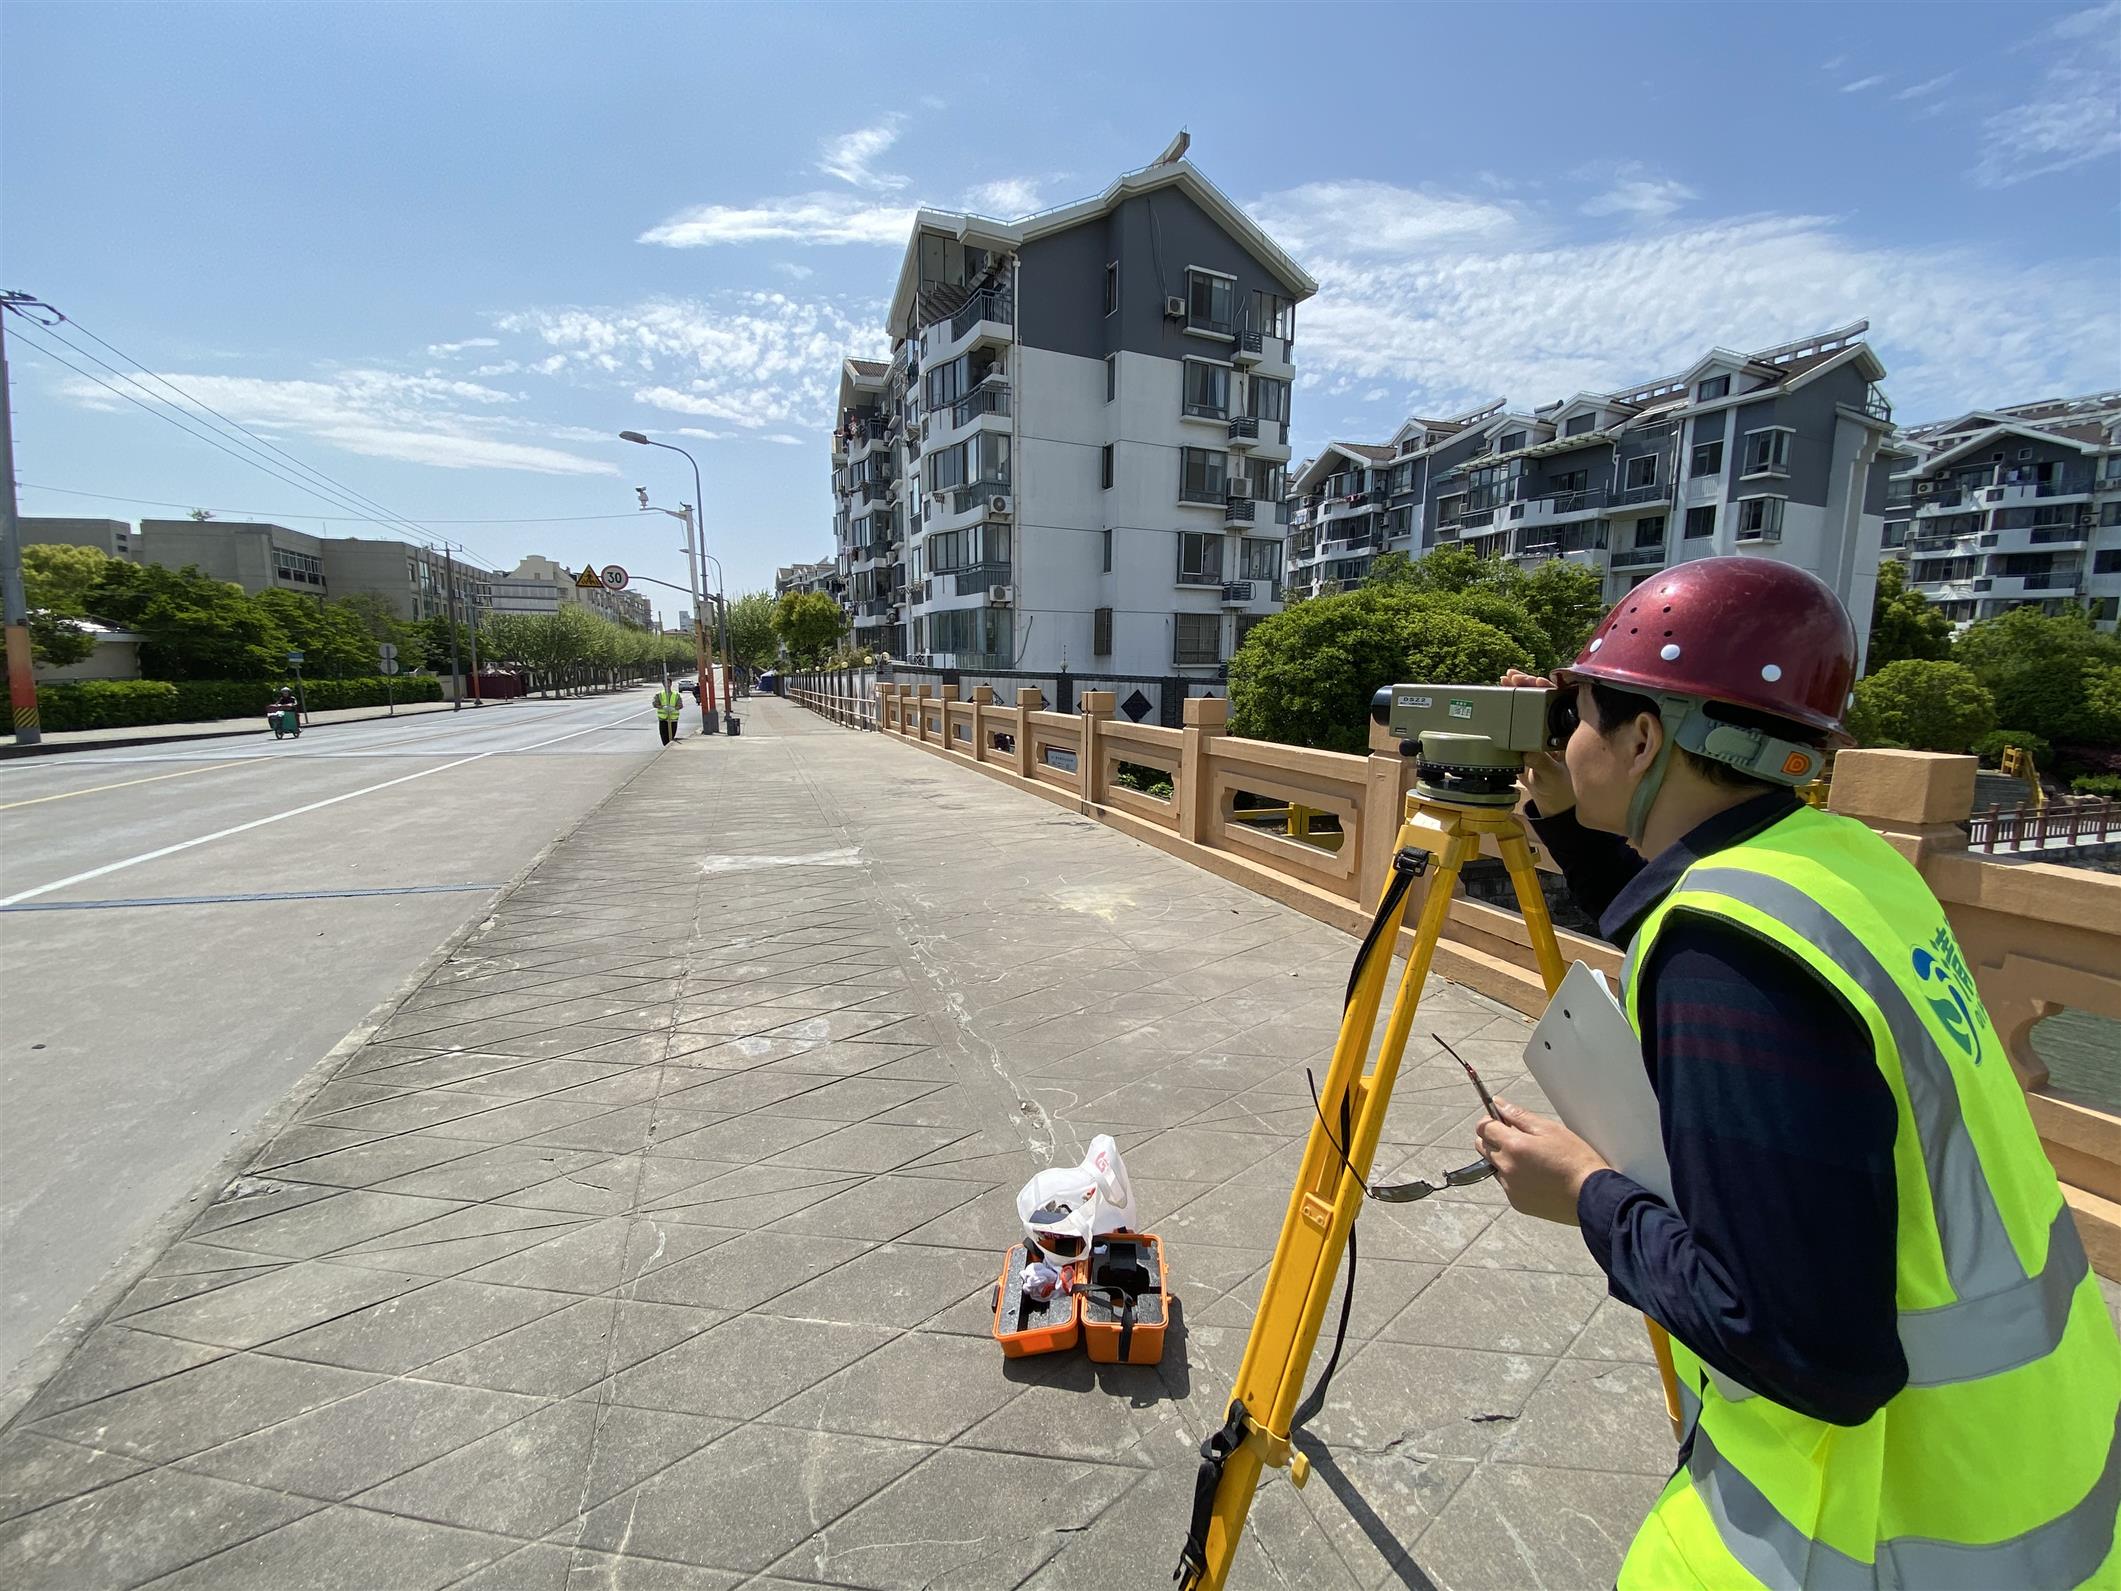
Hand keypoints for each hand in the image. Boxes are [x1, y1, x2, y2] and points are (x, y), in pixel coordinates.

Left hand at [1475, 1099, 1610, 1224]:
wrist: (1591, 1196)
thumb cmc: (1576, 1160)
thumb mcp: (1550, 1129)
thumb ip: (1520, 1116)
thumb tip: (1498, 1104)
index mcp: (1514, 1146)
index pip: (1483, 1127)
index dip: (1491, 1121)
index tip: (1502, 1121)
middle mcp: (1506, 1168)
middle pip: (1483, 1147)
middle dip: (1495, 1139)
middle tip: (1520, 1139)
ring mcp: (1510, 1187)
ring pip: (1495, 1166)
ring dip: (1505, 1160)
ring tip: (1534, 1161)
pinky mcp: (1517, 1202)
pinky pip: (1507, 1185)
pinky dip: (1516, 1179)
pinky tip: (1538, 1178)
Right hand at [1500, 670, 1574, 814]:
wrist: (1550, 798)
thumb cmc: (1559, 787)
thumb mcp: (1552, 777)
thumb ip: (1542, 765)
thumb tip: (1527, 753)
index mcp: (1568, 731)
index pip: (1560, 701)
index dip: (1548, 689)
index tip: (1534, 682)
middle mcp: (1555, 725)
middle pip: (1543, 696)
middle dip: (1528, 684)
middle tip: (1513, 678)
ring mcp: (1540, 729)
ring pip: (1530, 702)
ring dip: (1518, 689)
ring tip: (1505, 679)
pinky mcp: (1526, 734)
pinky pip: (1518, 714)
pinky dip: (1509, 702)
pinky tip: (1499, 691)